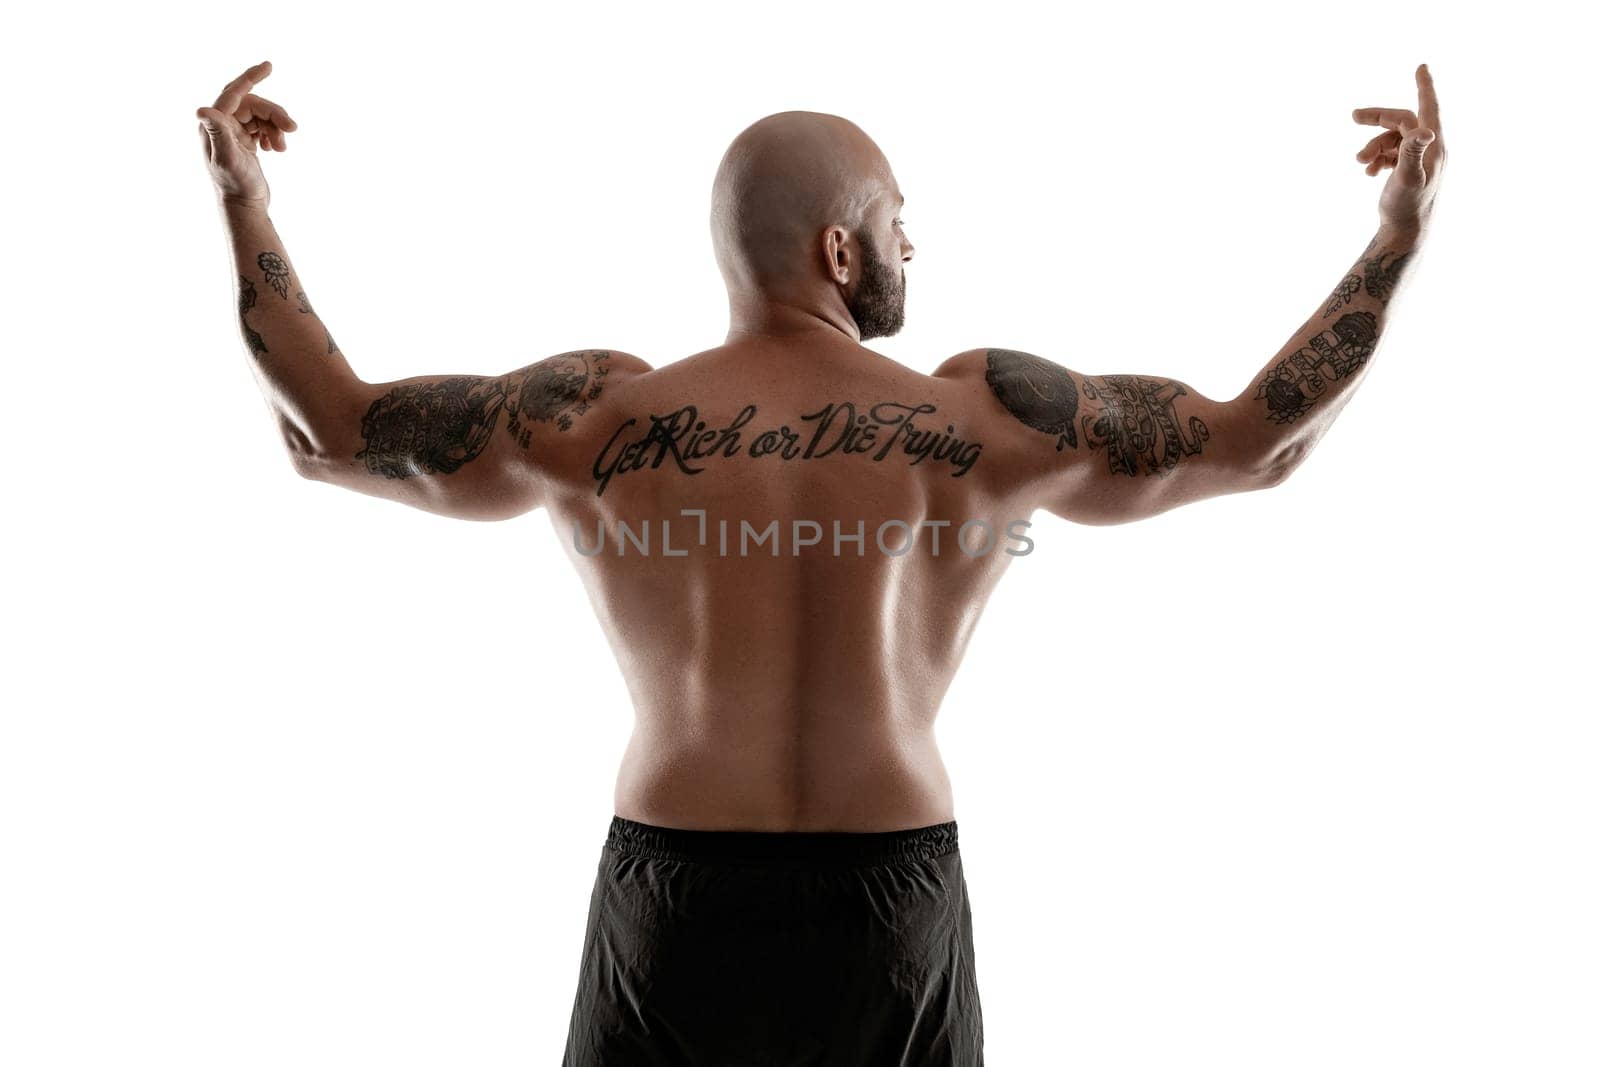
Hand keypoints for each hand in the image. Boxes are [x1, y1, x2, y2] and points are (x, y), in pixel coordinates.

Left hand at [195, 60, 297, 207]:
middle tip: (293, 127)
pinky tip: (276, 149)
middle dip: (274, 113)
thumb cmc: (236, 186)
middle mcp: (220, 124)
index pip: (235, 92)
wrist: (244, 207)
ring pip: (260, 116)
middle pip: (253, 104)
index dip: (251, 77)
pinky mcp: (244, 141)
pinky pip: (263, 126)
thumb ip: (218, 132)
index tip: (269, 66)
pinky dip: (274, 134)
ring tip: (283, 147)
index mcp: (214, 124)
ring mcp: (233, 132)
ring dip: (276, 128)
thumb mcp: (228, 158)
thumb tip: (200, 110)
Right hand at [1352, 63, 1444, 231]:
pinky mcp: (1409, 169)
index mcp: (1433, 145)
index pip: (1428, 108)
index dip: (1425, 86)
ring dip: (1373, 146)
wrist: (1405, 232)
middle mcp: (1430, 148)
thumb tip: (1424, 130)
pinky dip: (1377, 157)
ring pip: (1393, 138)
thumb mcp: (1407, 178)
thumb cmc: (1407, 207)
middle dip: (1377, 119)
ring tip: (1360, 163)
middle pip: (1402, 121)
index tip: (1421, 66)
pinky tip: (1368, 171)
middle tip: (1353, 116)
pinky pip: (1391, 152)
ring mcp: (1419, 158)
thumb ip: (1413, 152)